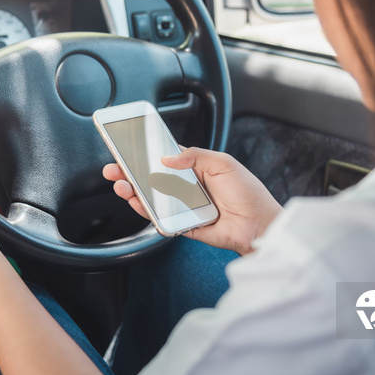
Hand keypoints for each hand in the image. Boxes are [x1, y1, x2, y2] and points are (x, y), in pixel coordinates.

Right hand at [103, 147, 281, 254]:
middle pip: (152, 179)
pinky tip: (138, 203)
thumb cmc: (248, 192)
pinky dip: (147, 212)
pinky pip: (161, 219)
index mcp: (195, 168)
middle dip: (130, 173)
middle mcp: (186, 187)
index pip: (164, 158)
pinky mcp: (184, 225)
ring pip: (152, 199)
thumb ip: (195, 155)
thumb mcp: (223, 163)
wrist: (260, 224)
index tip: (127, 149)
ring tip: (122, 186)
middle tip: (114, 169)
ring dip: (134, 192)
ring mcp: (183, 206)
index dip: (145, 153)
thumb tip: (166, 157)